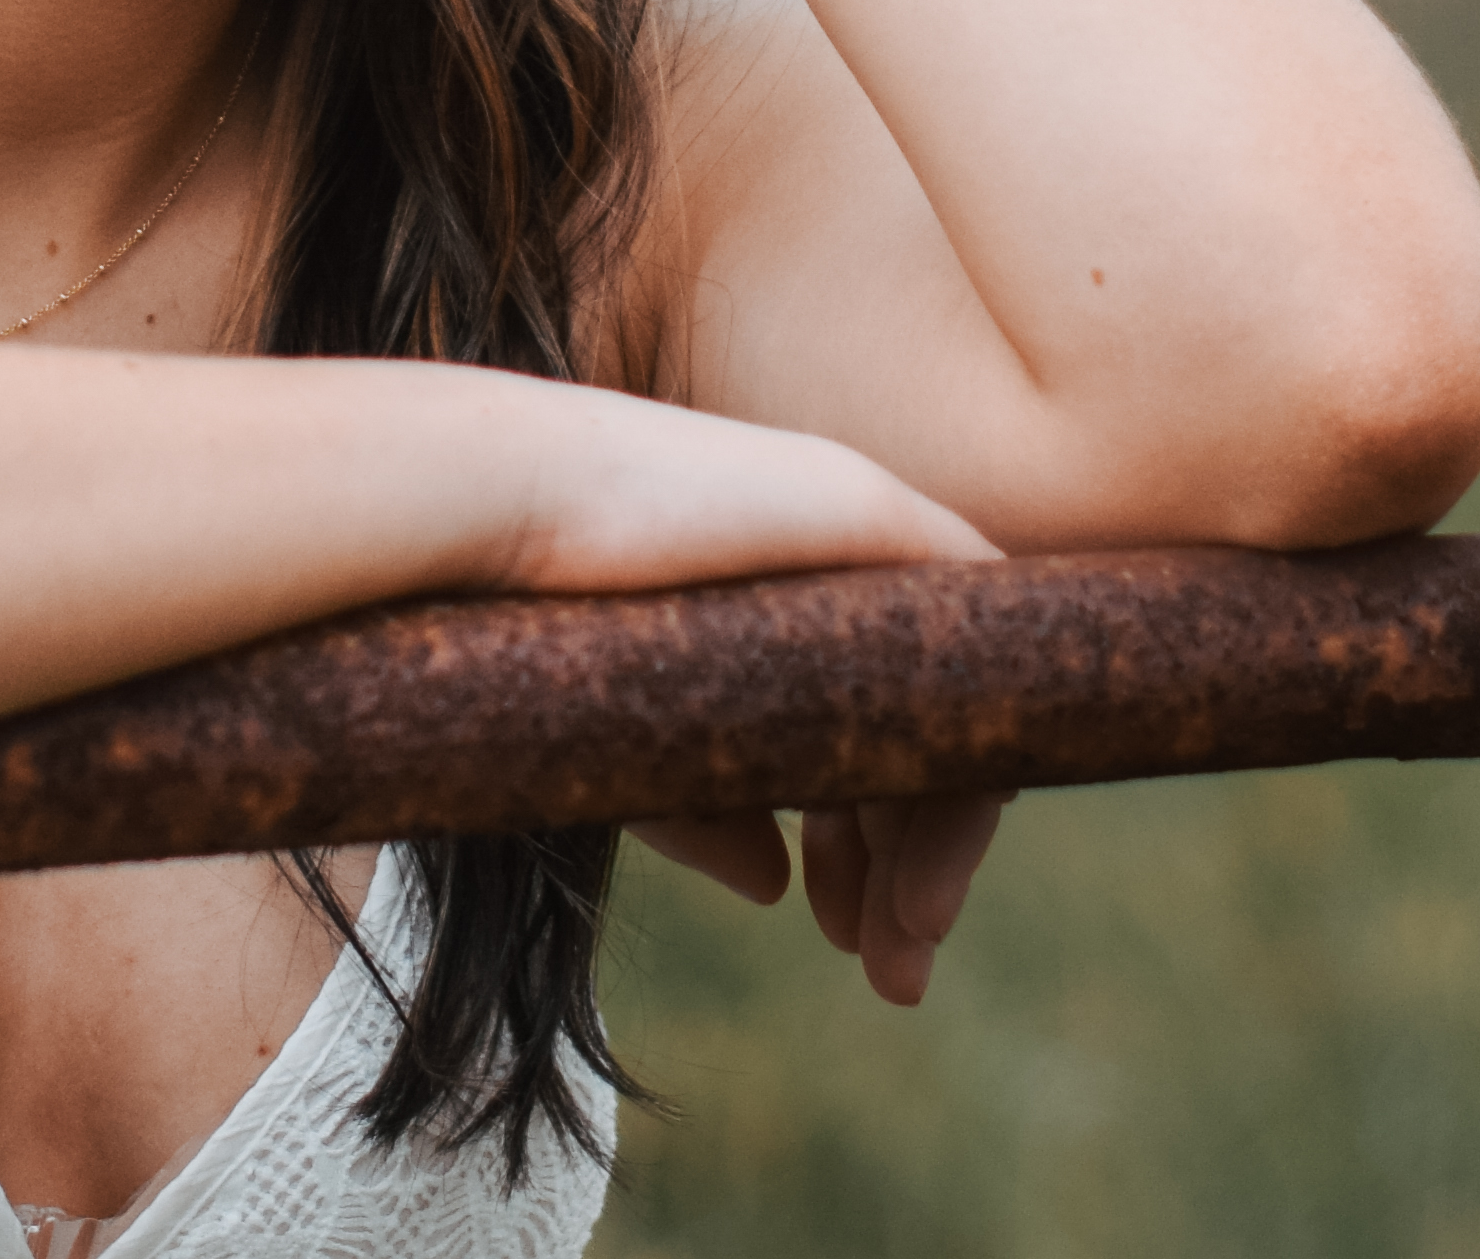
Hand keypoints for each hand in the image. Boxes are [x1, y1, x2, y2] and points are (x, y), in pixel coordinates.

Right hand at [498, 381, 1006, 1001]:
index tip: (850, 946)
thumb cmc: (520, 612)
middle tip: (897, 975)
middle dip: (916, 869)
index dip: (866, 854)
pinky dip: (974, 762)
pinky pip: (983, 651)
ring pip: (958, 714)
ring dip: (947, 843)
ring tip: (910, 938)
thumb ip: (706, 811)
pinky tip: (947, 847)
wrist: (496, 503)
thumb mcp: (629, 744)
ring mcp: (860, 542)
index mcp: (771, 617)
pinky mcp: (881, 518)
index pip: (861, 744)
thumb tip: (774, 886)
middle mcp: (828, 576)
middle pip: (922, 741)